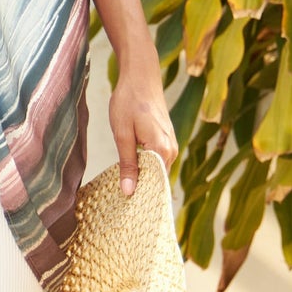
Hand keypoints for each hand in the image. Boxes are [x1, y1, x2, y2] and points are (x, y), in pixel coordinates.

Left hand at [109, 50, 177, 195]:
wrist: (140, 77)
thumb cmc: (129, 101)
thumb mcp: (122, 134)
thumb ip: (127, 163)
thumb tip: (129, 191)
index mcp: (162, 150)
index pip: (155, 185)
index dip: (142, 198)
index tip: (128, 214)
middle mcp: (171, 150)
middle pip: (156, 179)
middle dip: (140, 191)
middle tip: (120, 209)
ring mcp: (170, 145)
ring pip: (155, 171)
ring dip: (141, 179)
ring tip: (122, 194)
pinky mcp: (165, 140)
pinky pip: (155, 161)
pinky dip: (143, 168)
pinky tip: (129, 173)